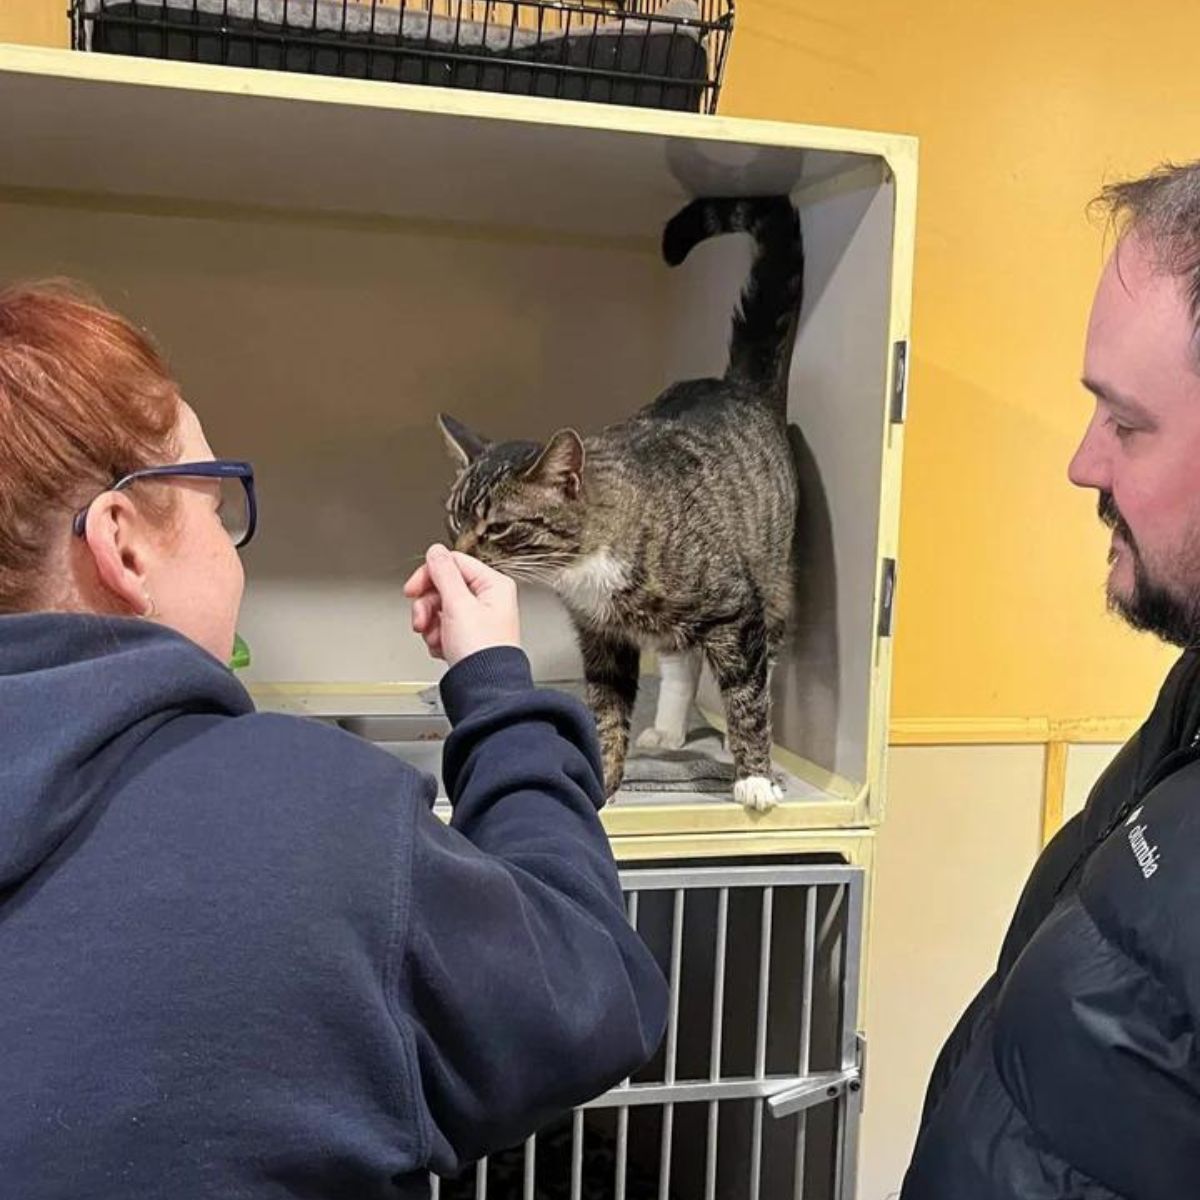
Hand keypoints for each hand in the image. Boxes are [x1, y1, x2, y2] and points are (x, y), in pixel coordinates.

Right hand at [404, 545, 521, 665]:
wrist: (483, 688)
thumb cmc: (482, 651)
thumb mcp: (458, 605)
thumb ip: (444, 574)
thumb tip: (436, 551)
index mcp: (493, 585)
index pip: (453, 563)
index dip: (429, 575)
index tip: (413, 589)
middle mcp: (488, 599)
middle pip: (443, 586)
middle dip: (427, 605)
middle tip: (422, 619)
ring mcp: (478, 618)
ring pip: (439, 608)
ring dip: (430, 624)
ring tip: (436, 637)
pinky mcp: (468, 636)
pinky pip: (442, 626)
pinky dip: (437, 637)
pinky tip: (442, 646)